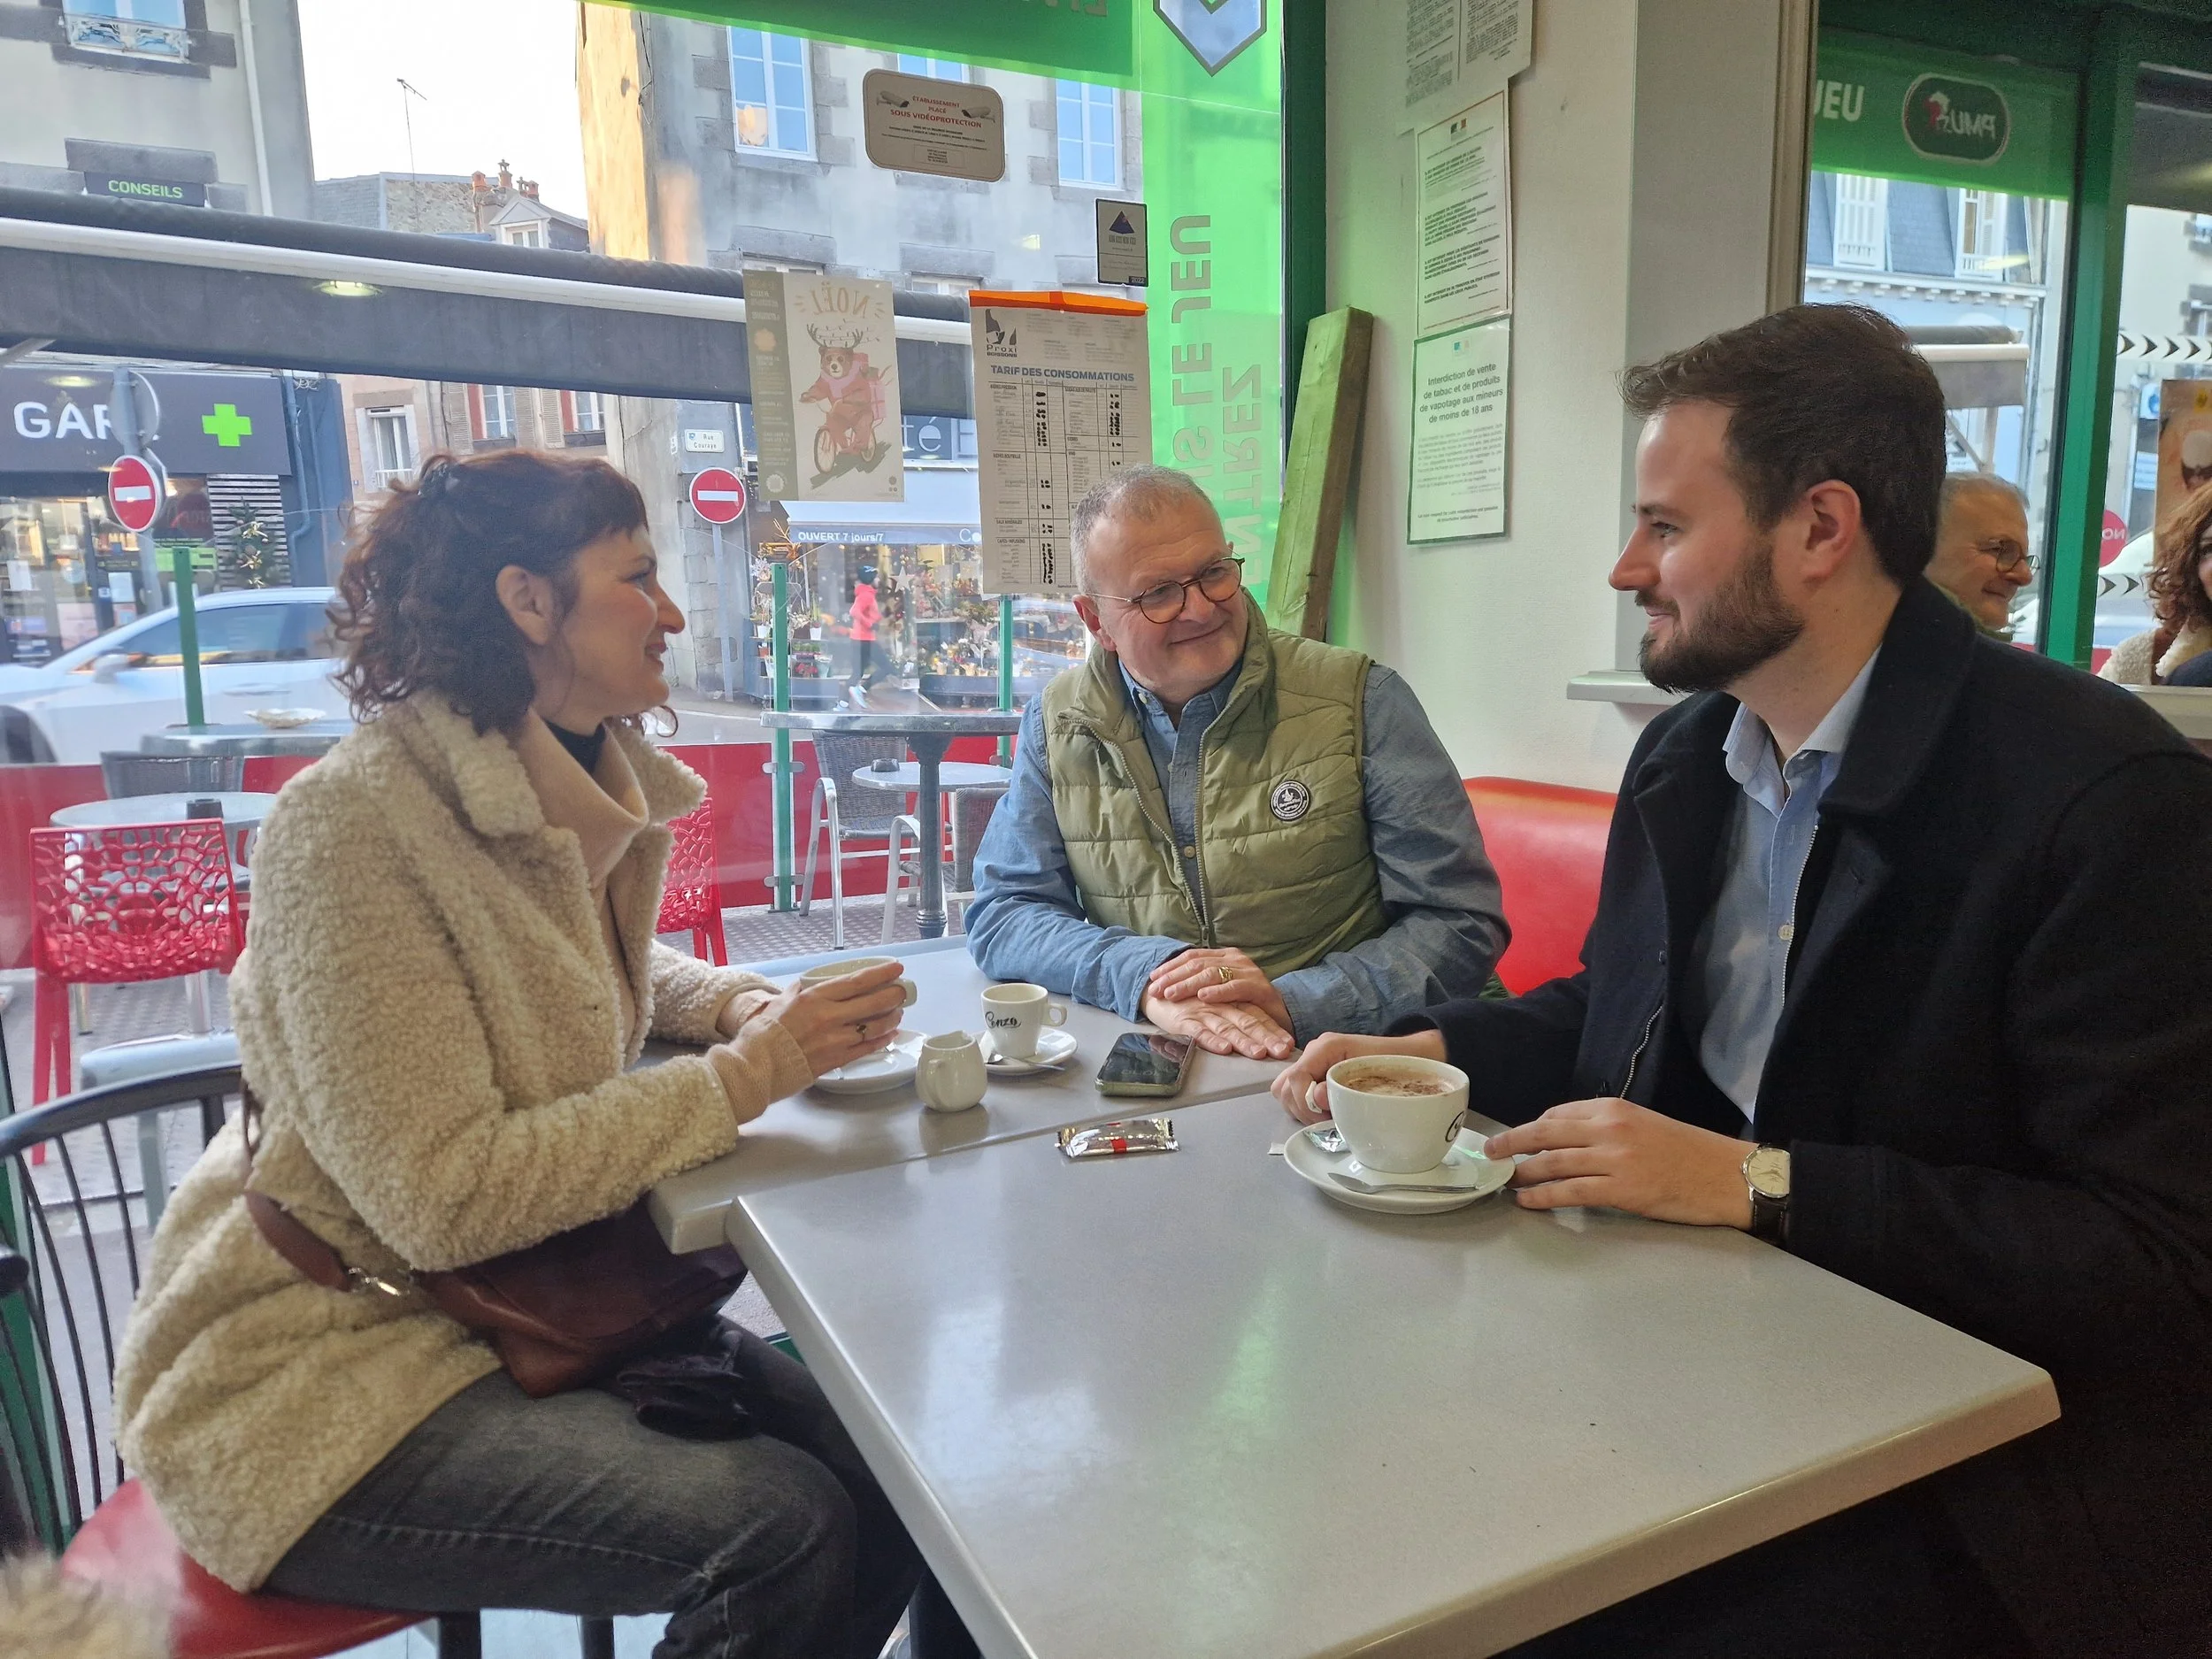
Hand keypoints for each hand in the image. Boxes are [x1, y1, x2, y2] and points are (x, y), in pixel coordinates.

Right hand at [758, 962, 909, 1079]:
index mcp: (816, 998)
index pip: (857, 982)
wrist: (759, 1064)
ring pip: (876, 1026)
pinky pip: (868, 1048)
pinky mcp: (838, 1059)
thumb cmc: (768, 1030)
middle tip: (902, 991)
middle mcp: (830, 1017)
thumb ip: (805, 988)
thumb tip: (820, 980)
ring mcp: (836, 1040)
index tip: (897, 968)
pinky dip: (883, 1039)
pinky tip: (890, 1033)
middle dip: (894, 995)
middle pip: (873, 1003)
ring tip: (898, 1012)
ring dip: (892, 1017)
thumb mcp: (784, 998)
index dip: (881, 974)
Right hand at [1141, 990, 1294, 1060]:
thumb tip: (1262, 1038)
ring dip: (1243, 1040)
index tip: (1289, 1044)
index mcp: (1231, 1000)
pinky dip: (1212, 1040)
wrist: (1155, 991)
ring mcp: (1203, 1011)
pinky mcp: (1185, 1020)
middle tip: (1281, 1051)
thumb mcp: (1217, 1006)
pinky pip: (1200, 1031)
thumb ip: (1237, 1016)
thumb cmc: (1190, 1001)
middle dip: (1266, 1037)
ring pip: (1227, 1026)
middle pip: (1247, 1020)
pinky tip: (1224, 1049)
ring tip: (1258, 1053)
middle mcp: (1221, 1004)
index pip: (1257, 1015)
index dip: (1273, 1029)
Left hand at [1146, 947, 1293, 1030]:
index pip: (1192, 956)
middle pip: (1198, 964)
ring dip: (1189, 984)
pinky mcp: (1259, 987)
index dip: (1171, 967)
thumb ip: (1202, 981)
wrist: (1279, 1013)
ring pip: (1212, 974)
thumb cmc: (1245, 1002)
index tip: (1152, 979)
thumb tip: (1170, 983)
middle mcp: (1235, 959)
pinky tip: (1203, 996)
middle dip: (1174, 977)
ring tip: (1172, 994)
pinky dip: (1218, 992)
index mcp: (1224, 956)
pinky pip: (1235, 987)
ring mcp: (1248, 971)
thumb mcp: (1221, 988)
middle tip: (1156, 990)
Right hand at [1271, 1030, 1446, 1122]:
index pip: (1295, 1078)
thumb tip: (1316, 1097)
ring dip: (1301, 1110)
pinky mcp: (1315, 1074)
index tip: (1324, 1117)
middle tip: (1326, 1120)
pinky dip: (1305, 1108)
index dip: (1304, 1103)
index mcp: (1326, 1047)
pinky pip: (1295, 1093)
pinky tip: (1325, 1113)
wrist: (1410, 1057)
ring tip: (1326, 1117)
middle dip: (1301, 1109)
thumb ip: (1342, 1087)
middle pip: (1283, 1086)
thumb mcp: (1373, 1077)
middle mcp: (1314, 1052)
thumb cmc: (1396, 1064)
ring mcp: (1313, 1063)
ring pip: (1284, 1091)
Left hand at [1482, 1097, 1752, 1226]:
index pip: (1557, 1114)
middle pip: (1544, 1133)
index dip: (1531, 1128)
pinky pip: (1569, 1192)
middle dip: (1511, 1143)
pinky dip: (1542, 1196)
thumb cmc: (1689, 1151)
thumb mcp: (1644, 1124)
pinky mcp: (1621, 1191)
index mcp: (1613, 1109)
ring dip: (1522, 1172)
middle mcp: (1609, 1128)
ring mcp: (1614, 1160)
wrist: (1727, 1175)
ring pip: (1551, 1163)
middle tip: (1490, 1152)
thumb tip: (1568, 1140)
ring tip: (1505, 1181)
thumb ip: (1607, 1128)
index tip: (1517, 1139)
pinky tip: (1527, 1201)